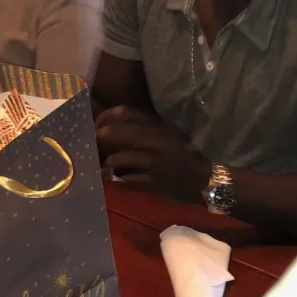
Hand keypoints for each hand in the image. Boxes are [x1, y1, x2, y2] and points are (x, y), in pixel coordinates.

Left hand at [95, 106, 209, 201]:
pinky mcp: (155, 182)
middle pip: (125, 134)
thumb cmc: (185, 155)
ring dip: (111, 159)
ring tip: (103, 162)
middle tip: (92, 138)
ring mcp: (156, 163)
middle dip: (105, 135)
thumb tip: (119, 121)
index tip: (98, 121)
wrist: (204, 180)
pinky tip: (113, 179)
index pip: (130, 114)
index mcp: (160, 128)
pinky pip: (132, 180)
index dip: (110, 116)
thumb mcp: (169, 134)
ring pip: (126, 157)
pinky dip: (121, 179)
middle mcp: (157, 142)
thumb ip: (148, 127)